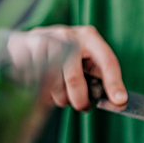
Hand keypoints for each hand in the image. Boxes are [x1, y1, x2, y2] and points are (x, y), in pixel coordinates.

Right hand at [9, 25, 126, 110]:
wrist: (31, 42)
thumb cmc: (69, 56)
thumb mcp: (89, 60)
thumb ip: (102, 77)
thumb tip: (118, 101)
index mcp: (89, 36)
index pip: (107, 61)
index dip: (114, 83)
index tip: (119, 102)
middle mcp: (67, 36)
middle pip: (75, 79)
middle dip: (80, 100)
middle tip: (83, 106)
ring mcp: (44, 41)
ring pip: (52, 85)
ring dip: (60, 98)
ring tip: (62, 94)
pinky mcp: (24, 51)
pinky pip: (34, 84)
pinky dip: (43, 94)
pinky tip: (46, 87)